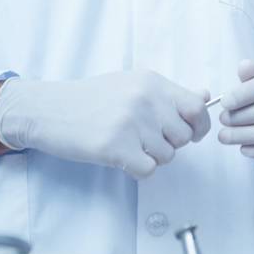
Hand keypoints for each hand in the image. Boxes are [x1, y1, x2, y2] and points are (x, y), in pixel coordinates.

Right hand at [0, 71, 210, 177]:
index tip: (190, 134)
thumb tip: (206, 96)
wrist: (47, 109)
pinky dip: (138, 169)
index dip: (199, 126)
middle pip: (183, 136)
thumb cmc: (90, 98)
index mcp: (152, 83)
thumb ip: (168, 94)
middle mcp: (145, 100)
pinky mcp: (115, 147)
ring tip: (129, 145)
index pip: (197, 108)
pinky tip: (121, 158)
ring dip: (152, 157)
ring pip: (167, 156)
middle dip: (170, 144)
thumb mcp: (131, 85)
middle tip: (146, 140)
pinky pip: (148, 170)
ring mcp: (131, 123)